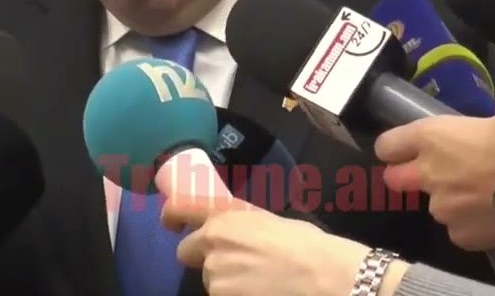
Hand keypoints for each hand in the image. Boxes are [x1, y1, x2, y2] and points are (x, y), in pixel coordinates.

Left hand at [165, 199, 379, 295]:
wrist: (323, 277)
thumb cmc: (306, 244)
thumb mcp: (272, 220)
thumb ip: (243, 223)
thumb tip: (237, 230)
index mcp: (225, 216)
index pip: (180, 208)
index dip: (171, 214)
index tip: (171, 222)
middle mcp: (212, 244)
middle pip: (187, 252)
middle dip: (203, 257)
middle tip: (233, 262)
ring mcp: (215, 277)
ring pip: (209, 279)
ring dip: (225, 280)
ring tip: (258, 281)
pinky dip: (236, 295)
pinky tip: (260, 292)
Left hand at [375, 101, 494, 249]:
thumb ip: (488, 122)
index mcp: (431, 137)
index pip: (387, 145)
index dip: (394, 147)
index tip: (405, 149)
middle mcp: (427, 174)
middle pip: (393, 179)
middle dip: (406, 177)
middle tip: (435, 174)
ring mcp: (441, 209)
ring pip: (435, 206)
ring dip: (450, 200)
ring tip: (482, 196)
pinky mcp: (460, 235)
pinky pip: (458, 229)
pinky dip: (471, 223)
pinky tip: (492, 215)